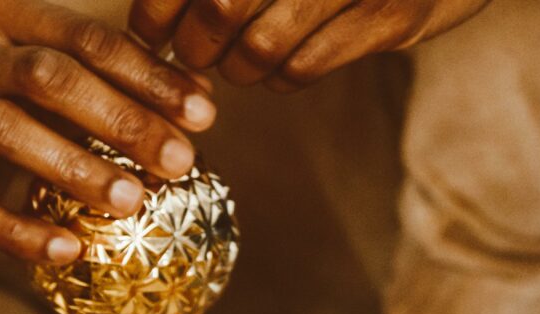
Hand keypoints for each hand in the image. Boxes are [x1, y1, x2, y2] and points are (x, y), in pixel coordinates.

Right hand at [0, 0, 216, 262]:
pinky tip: (68, 250)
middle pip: (47, 78)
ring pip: (5, 130)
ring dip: (74, 166)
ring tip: (133, 200)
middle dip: (122, 119)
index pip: (86, 39)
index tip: (205, 114)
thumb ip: (121, 80)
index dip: (149, 76)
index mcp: (3, 15)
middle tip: (180, 160)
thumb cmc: (9, 91)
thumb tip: (202, 99)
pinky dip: (20, 232)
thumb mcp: (56, 69)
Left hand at [130, 0, 490, 90]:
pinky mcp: (390, 16)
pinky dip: (279, 79)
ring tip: (239, 64)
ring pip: (260, 47)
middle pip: (221, 8)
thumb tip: (153, 18)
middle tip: (195, 56)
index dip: (158, 8)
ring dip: (239, 69)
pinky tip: (280, 69)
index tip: (149, 33)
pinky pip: (304, 68)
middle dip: (196, 45)